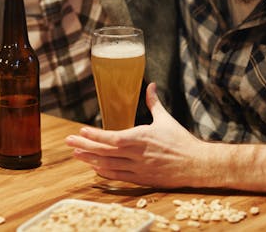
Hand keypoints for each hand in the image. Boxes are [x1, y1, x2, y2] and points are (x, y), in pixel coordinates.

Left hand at [65, 83, 206, 188]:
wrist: (196, 165)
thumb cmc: (181, 141)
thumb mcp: (166, 119)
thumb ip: (154, 103)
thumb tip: (151, 85)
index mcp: (141, 137)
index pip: (112, 138)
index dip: (94, 136)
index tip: (80, 131)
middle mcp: (137, 154)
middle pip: (104, 152)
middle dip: (84, 146)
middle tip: (68, 142)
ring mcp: (138, 168)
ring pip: (108, 165)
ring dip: (90, 160)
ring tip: (76, 154)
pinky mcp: (141, 179)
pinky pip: (118, 177)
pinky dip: (104, 172)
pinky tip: (94, 168)